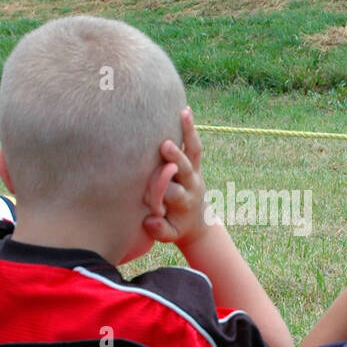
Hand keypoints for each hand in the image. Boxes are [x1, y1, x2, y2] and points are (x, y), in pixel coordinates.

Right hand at [142, 107, 207, 247]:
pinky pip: (194, 144)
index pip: (170, 193)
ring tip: (182, 114)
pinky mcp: (195, 164)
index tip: (150, 189)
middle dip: (176, 158)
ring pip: (193, 151)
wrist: (196, 223)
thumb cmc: (175, 227)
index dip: (160, 191)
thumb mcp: (168, 236)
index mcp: (184, 203)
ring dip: (187, 133)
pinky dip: (190, 128)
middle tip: (166, 145)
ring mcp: (194, 172)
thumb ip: (159, 230)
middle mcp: (191, 184)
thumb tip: (151, 219)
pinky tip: (185, 110)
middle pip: (184, 169)